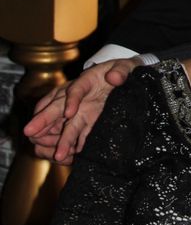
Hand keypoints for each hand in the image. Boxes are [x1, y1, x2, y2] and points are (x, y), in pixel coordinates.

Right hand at [24, 58, 140, 163]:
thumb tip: (113, 78)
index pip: (76, 88)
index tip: (69, 112)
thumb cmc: (122, 71)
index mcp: (86, 80)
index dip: (72, 100)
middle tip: (30, 132)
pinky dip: (71, 145)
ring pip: (64, 124)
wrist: (127, 79)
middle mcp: (78, 97)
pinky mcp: (87, 121)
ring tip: (55, 155)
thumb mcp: (125, 66)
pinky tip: (67, 158)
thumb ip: (121, 71)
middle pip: (57, 107)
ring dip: (58, 139)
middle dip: (44, 120)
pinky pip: (76, 134)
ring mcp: (81, 110)